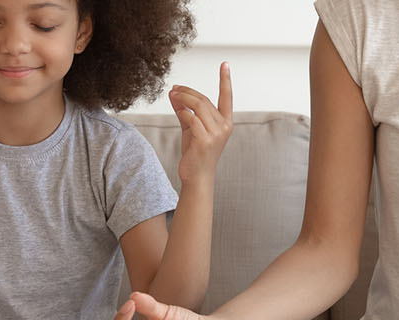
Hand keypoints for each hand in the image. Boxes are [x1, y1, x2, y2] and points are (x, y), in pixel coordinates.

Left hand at [169, 62, 233, 183]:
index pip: (227, 97)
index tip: (225, 65)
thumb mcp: (190, 128)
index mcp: (225, 123)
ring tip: (172, 95)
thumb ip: (184, 110)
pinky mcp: (205, 140)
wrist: (196, 176)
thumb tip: (174, 93)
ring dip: (182, 98)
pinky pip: (191, 118)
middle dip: (188, 92)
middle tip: (174, 88)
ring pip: (198, 106)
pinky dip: (182, 112)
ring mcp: (216, 134)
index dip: (225, 80)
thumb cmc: (195, 153)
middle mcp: (224, 127)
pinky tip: (177, 110)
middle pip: (204, 100)